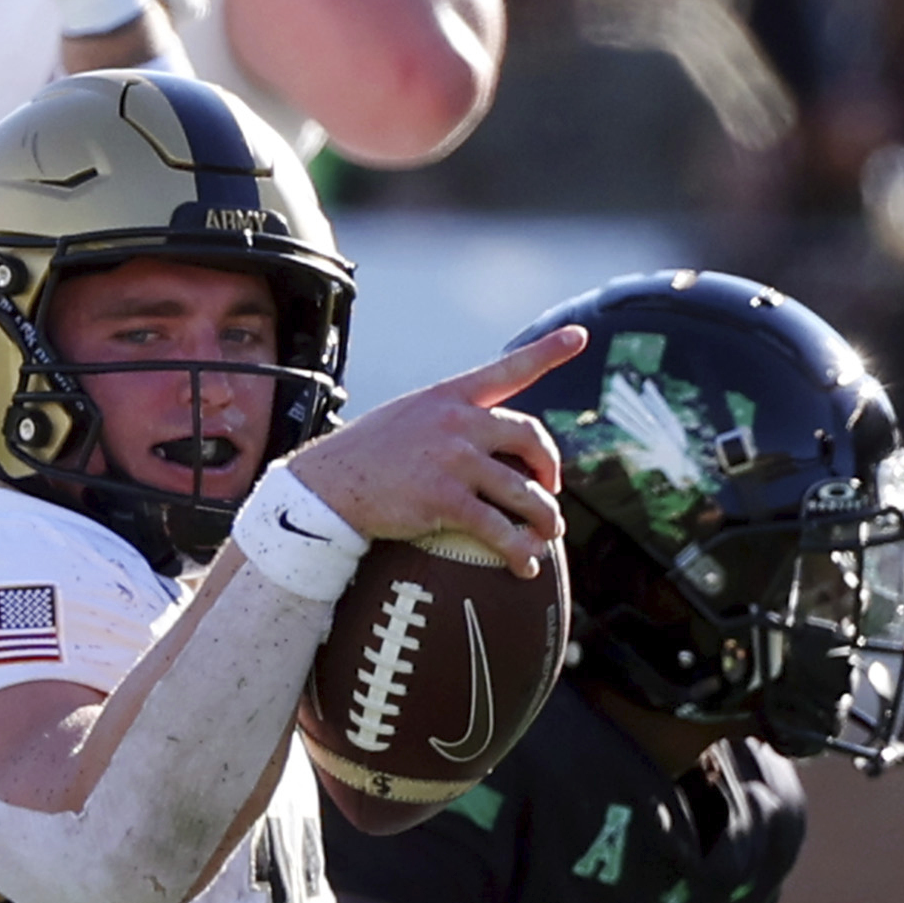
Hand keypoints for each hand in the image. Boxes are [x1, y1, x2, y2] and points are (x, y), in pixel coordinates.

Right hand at [276, 324, 584, 570]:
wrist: (325, 487)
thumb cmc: (365, 457)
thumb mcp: (408, 419)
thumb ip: (447, 422)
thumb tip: (481, 443)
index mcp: (449, 397)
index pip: (507, 368)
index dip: (547, 351)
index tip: (578, 336)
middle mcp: (457, 422)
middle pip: (530, 437)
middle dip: (550, 468)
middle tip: (550, 489)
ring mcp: (453, 460)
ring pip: (524, 491)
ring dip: (545, 518)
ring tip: (547, 535)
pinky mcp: (445, 500)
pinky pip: (498, 529)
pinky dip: (518, 551)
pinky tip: (525, 566)